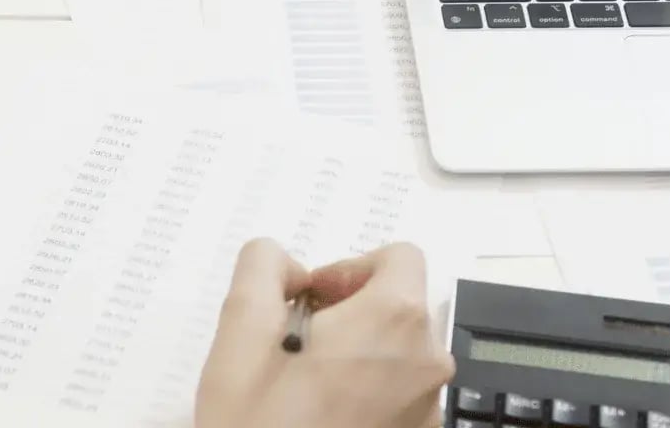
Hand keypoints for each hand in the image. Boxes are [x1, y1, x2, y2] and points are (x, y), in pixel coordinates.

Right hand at [196, 240, 454, 427]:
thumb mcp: (241, 331)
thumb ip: (263, 267)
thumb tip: (283, 262)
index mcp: (395, 319)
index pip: (399, 256)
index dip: (351, 267)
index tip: (314, 298)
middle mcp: (426, 360)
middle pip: (401, 304)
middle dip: (352, 310)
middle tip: (299, 340)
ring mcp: (428, 407)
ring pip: (399, 352)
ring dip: (358, 353)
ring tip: (304, 383)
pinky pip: (399, 395)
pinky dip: (367, 392)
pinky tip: (321, 414)